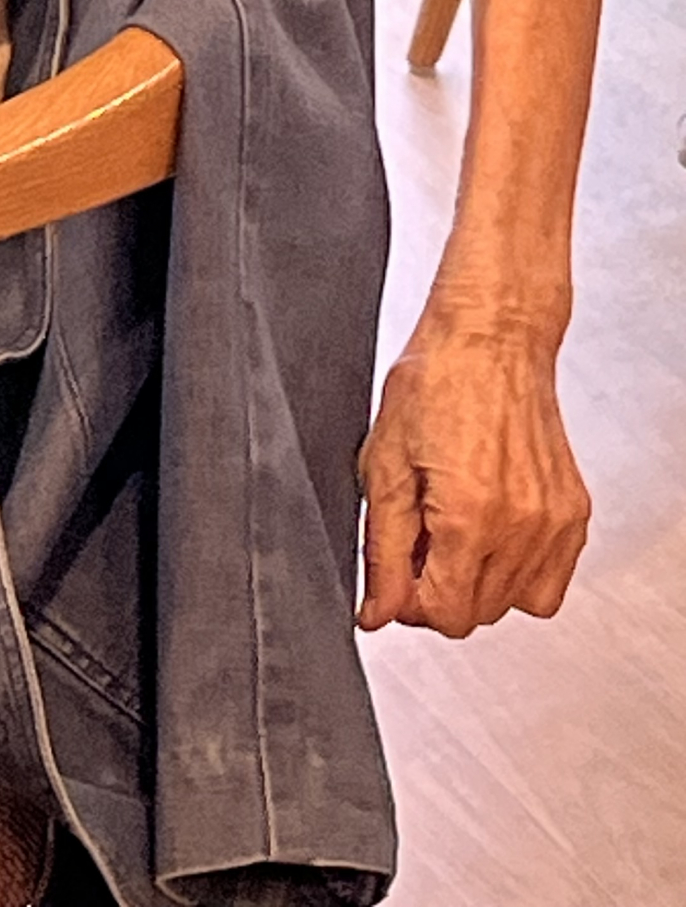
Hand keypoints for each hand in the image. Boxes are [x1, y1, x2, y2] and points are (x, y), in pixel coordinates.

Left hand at [357, 316, 589, 635]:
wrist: (490, 338)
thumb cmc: (435, 381)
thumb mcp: (383, 463)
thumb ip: (382, 549)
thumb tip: (377, 611)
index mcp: (470, 514)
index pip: (445, 614)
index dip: (409, 602)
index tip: (396, 572)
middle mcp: (522, 525)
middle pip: (478, 614)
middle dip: (438, 590)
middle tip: (419, 539)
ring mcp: (555, 523)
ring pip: (513, 604)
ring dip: (476, 583)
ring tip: (451, 529)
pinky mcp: (574, 515)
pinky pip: (548, 583)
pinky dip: (516, 574)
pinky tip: (488, 532)